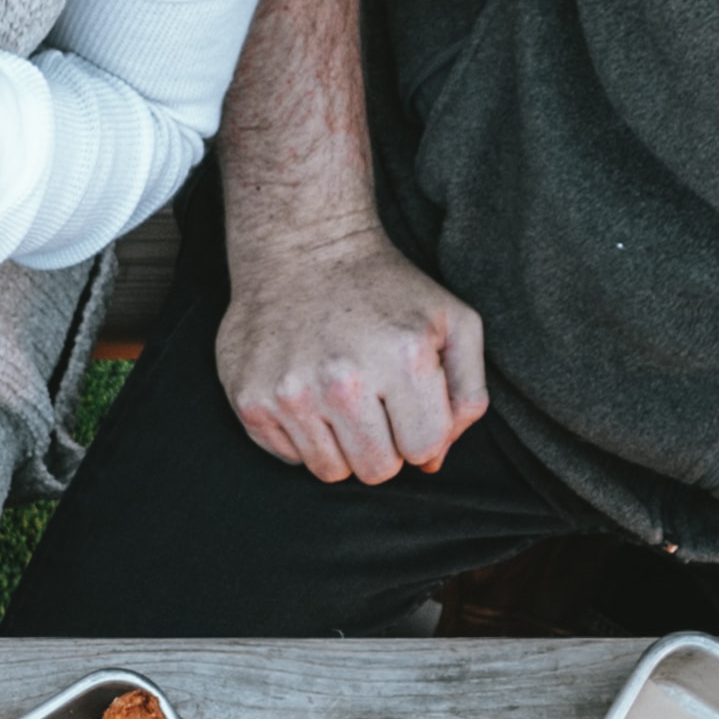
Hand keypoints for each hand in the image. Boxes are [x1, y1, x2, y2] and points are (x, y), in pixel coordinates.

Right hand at [218, 219, 486, 483]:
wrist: (302, 247)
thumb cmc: (385, 289)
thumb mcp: (452, 322)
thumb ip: (466, 394)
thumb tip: (432, 463)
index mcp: (404, 356)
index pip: (423, 449)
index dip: (420, 434)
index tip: (407, 405)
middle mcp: (344, 379)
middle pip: (376, 470)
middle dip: (382, 446)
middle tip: (372, 404)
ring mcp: (292, 393)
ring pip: (330, 471)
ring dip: (340, 444)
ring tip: (338, 397)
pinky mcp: (252, 401)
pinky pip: (289, 457)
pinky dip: (301, 435)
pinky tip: (306, 391)